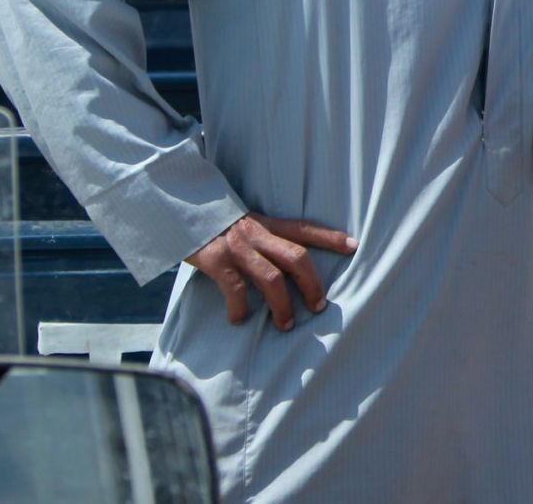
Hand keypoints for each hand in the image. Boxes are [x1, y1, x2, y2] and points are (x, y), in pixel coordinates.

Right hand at [186, 215, 357, 330]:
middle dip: (312, 284)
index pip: (305, 229)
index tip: (354, 246)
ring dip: (283, 305)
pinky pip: (235, 288)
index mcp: (266, 223)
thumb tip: (284, 265)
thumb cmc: (214, 225)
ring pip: (271, 278)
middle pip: (297, 257)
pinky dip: (240, 308)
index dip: (330, 237)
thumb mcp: (244, 224)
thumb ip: (262, 239)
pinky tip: (240, 319)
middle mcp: (256, 233)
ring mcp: (237, 247)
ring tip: (287, 324)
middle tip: (319, 305)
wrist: (178, 209)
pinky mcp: (215, 260)